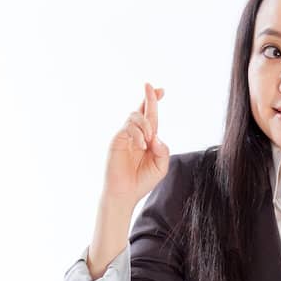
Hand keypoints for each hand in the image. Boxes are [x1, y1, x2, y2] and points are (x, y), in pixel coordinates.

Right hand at [102, 82, 169, 204]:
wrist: (125, 194)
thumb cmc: (141, 181)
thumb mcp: (160, 166)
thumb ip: (163, 150)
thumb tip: (156, 136)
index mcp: (147, 139)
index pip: (151, 116)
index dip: (154, 102)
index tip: (161, 90)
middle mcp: (135, 134)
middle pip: (142, 109)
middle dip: (149, 97)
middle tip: (152, 87)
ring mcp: (125, 136)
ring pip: (136, 116)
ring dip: (146, 125)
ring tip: (149, 141)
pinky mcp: (117, 139)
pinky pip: (129, 127)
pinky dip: (138, 133)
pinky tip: (142, 145)